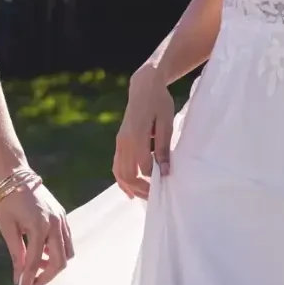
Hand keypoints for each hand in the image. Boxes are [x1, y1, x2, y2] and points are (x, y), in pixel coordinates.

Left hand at [0, 180, 73, 284]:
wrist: (13, 173)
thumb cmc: (6, 200)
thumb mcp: (7, 228)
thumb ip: (16, 253)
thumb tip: (18, 276)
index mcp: (39, 227)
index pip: (35, 262)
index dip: (29, 279)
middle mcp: (55, 224)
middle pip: (60, 261)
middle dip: (47, 275)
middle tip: (32, 282)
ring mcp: (61, 219)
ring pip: (67, 252)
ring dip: (53, 263)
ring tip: (35, 265)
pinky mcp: (62, 215)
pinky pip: (65, 240)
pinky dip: (56, 251)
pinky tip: (41, 251)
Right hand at [114, 66, 174, 199]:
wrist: (144, 86)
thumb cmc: (159, 102)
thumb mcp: (166, 123)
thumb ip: (164, 148)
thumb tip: (165, 171)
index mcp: (137, 136)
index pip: (144, 167)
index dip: (155, 180)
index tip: (166, 187)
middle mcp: (124, 141)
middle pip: (128, 174)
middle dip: (142, 189)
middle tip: (156, 198)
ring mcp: (119, 142)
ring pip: (119, 172)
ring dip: (130, 187)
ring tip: (142, 198)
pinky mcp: (119, 141)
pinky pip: (117, 165)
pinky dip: (122, 180)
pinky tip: (130, 190)